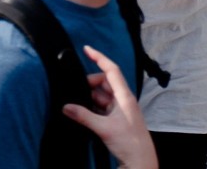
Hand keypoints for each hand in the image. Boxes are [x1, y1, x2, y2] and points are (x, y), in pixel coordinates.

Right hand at [62, 46, 156, 168]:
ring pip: (101, 95)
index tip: (86, 49)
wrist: (140, 163)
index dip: (99, 58)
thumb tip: (66, 106)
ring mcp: (120, 110)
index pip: (111, 70)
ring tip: (77, 105)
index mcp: (125, 97)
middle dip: (89, 84)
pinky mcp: (116, 120)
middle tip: (75, 92)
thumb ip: (84, 116)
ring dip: (89, 98)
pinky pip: (101, 107)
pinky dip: (91, 107)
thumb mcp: (104, 128)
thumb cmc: (130, 144)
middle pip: (103, 82)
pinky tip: (83, 113)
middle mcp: (123, 100)